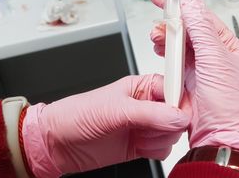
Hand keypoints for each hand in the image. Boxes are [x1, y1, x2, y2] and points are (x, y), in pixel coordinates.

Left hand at [22, 74, 190, 176]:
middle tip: (148, 127)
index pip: (175, 89)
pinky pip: (163, 149)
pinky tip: (138, 147)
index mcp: (142, 86)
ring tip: (138, 137)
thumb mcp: (114, 111)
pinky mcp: (141, 144)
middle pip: (178, 113)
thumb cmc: (77, 115)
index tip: (178, 115)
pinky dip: (155, 151)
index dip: (181, 102)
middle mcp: (146, 104)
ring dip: (159, 139)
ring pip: (172, 133)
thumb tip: (179, 116)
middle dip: (168, 124)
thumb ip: (150, 114)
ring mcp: (144, 125)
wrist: (57, 144)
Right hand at [150, 0, 238, 159]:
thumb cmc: (229, 105)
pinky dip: (164, 54)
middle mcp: (214, 57)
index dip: (184, 5)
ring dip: (166, 38)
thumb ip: (199, 26)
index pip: (203, 18)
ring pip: (179, 45)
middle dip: (172, 22)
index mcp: (228, 47)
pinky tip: (159, 49)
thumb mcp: (215, 57)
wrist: (220, 139)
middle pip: (189, 30)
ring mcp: (200, 70)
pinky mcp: (186, 83)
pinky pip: (172, 62)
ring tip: (156, 36)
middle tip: (157, 16)